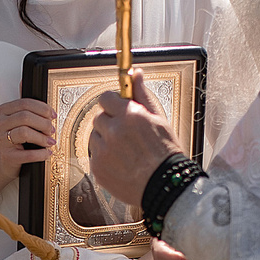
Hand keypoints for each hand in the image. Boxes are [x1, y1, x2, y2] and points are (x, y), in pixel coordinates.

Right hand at [0, 97, 54, 196]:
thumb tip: (23, 81)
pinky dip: (40, 154)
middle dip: (43, 123)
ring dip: (42, 137)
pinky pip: (27, 154)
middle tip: (52, 129)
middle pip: (25, 117)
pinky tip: (47, 153)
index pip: (24, 103)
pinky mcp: (6, 157)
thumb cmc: (13, 138)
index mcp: (2, 111)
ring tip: (50, 141)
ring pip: (24, 133)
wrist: (2, 161)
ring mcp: (1, 141)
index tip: (53, 115)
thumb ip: (22, 105)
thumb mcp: (16, 120)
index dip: (42, 108)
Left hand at [87, 69, 180, 206]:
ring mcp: (103, 151)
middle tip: (125, 134)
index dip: (112, 103)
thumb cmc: (165, 153)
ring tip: (124, 151)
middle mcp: (113, 131)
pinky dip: (104, 158)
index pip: (105, 98)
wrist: (164, 186)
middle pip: (98, 118)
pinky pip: (94, 156)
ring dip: (105, 140)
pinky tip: (121, 163)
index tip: (118, 109)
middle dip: (109, 123)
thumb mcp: (158, 118)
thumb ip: (142, 94)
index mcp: (129, 115)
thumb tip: (136, 74)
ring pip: (94, 137)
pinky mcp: (97, 168)